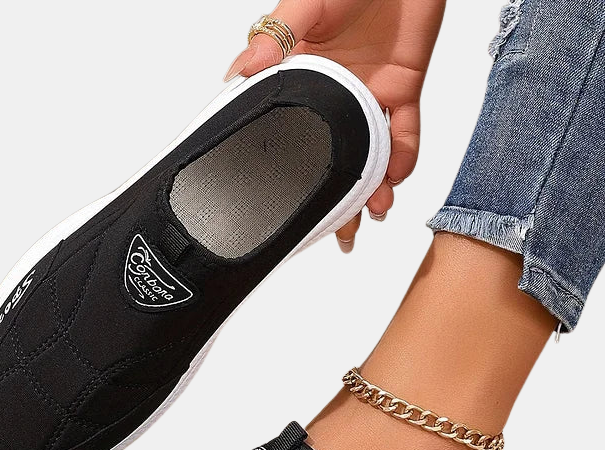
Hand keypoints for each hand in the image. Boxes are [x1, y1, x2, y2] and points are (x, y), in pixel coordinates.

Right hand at [225, 0, 445, 251]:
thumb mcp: (305, 6)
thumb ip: (275, 37)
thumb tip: (237, 74)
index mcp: (302, 81)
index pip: (292, 136)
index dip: (291, 172)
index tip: (288, 207)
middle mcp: (336, 97)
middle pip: (333, 157)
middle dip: (338, 198)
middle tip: (338, 233)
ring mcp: (370, 97)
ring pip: (370, 155)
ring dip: (373, 187)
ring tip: (372, 213)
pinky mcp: (404, 90)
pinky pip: (405, 134)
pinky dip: (404, 158)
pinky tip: (395, 177)